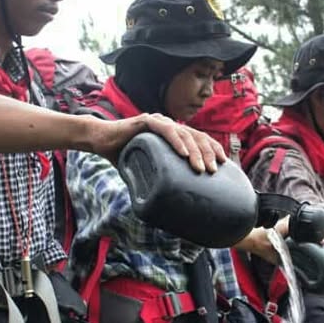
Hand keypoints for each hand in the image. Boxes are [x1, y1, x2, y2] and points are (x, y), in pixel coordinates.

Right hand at [96, 113, 225, 171]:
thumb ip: (157, 175)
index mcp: (172, 134)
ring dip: (194, 151)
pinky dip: (176, 141)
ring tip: (200, 167)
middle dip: (208, 152)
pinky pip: (166, 130)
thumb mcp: (146, 166)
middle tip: (214, 170)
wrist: (100, 140)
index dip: (212, 148)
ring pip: (184, 133)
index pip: (198, 138)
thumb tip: (168, 201)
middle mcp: (169, 125)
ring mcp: (159, 122)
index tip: (223, 162)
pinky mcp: (146, 121)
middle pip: (196, 136)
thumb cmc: (123, 153)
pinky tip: (184, 154)